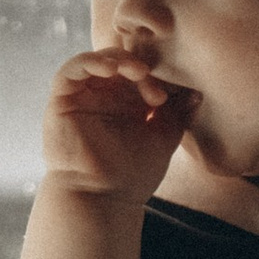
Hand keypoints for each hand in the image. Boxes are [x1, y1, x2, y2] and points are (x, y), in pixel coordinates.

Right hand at [41, 47, 200, 201]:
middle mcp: (103, 98)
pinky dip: (90, 61)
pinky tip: (111, 67)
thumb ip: (178, 115)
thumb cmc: (131, 176)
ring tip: (138, 71)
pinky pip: (71, 70)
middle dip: (140, 69)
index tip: (167, 99)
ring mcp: (82, 98)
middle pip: (120, 63)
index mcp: (126, 104)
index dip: (156, 77)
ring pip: (97, 61)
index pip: (140, 72)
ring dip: (118, 59)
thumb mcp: (163, 139)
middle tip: (155, 92)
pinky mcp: (61, 101)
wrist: (102, 200)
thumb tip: (197, 93)